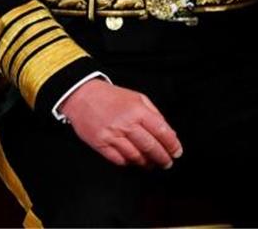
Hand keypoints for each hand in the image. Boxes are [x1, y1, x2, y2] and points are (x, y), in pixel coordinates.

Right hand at [57, 79, 181, 168]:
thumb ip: (154, 114)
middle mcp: (125, 124)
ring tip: (150, 163)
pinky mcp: (100, 143)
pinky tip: (132, 159)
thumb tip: (168, 133)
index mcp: (137, 110)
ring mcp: (112, 135)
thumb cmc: (110, 97)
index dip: (172, 145)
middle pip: (151, 148)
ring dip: (146, 163)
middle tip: (167, 162)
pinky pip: (119, 160)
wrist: (81, 95)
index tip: (176, 152)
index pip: (162, 132)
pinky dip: (128, 162)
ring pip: (136, 157)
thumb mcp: (137, 97)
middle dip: (163, 158)